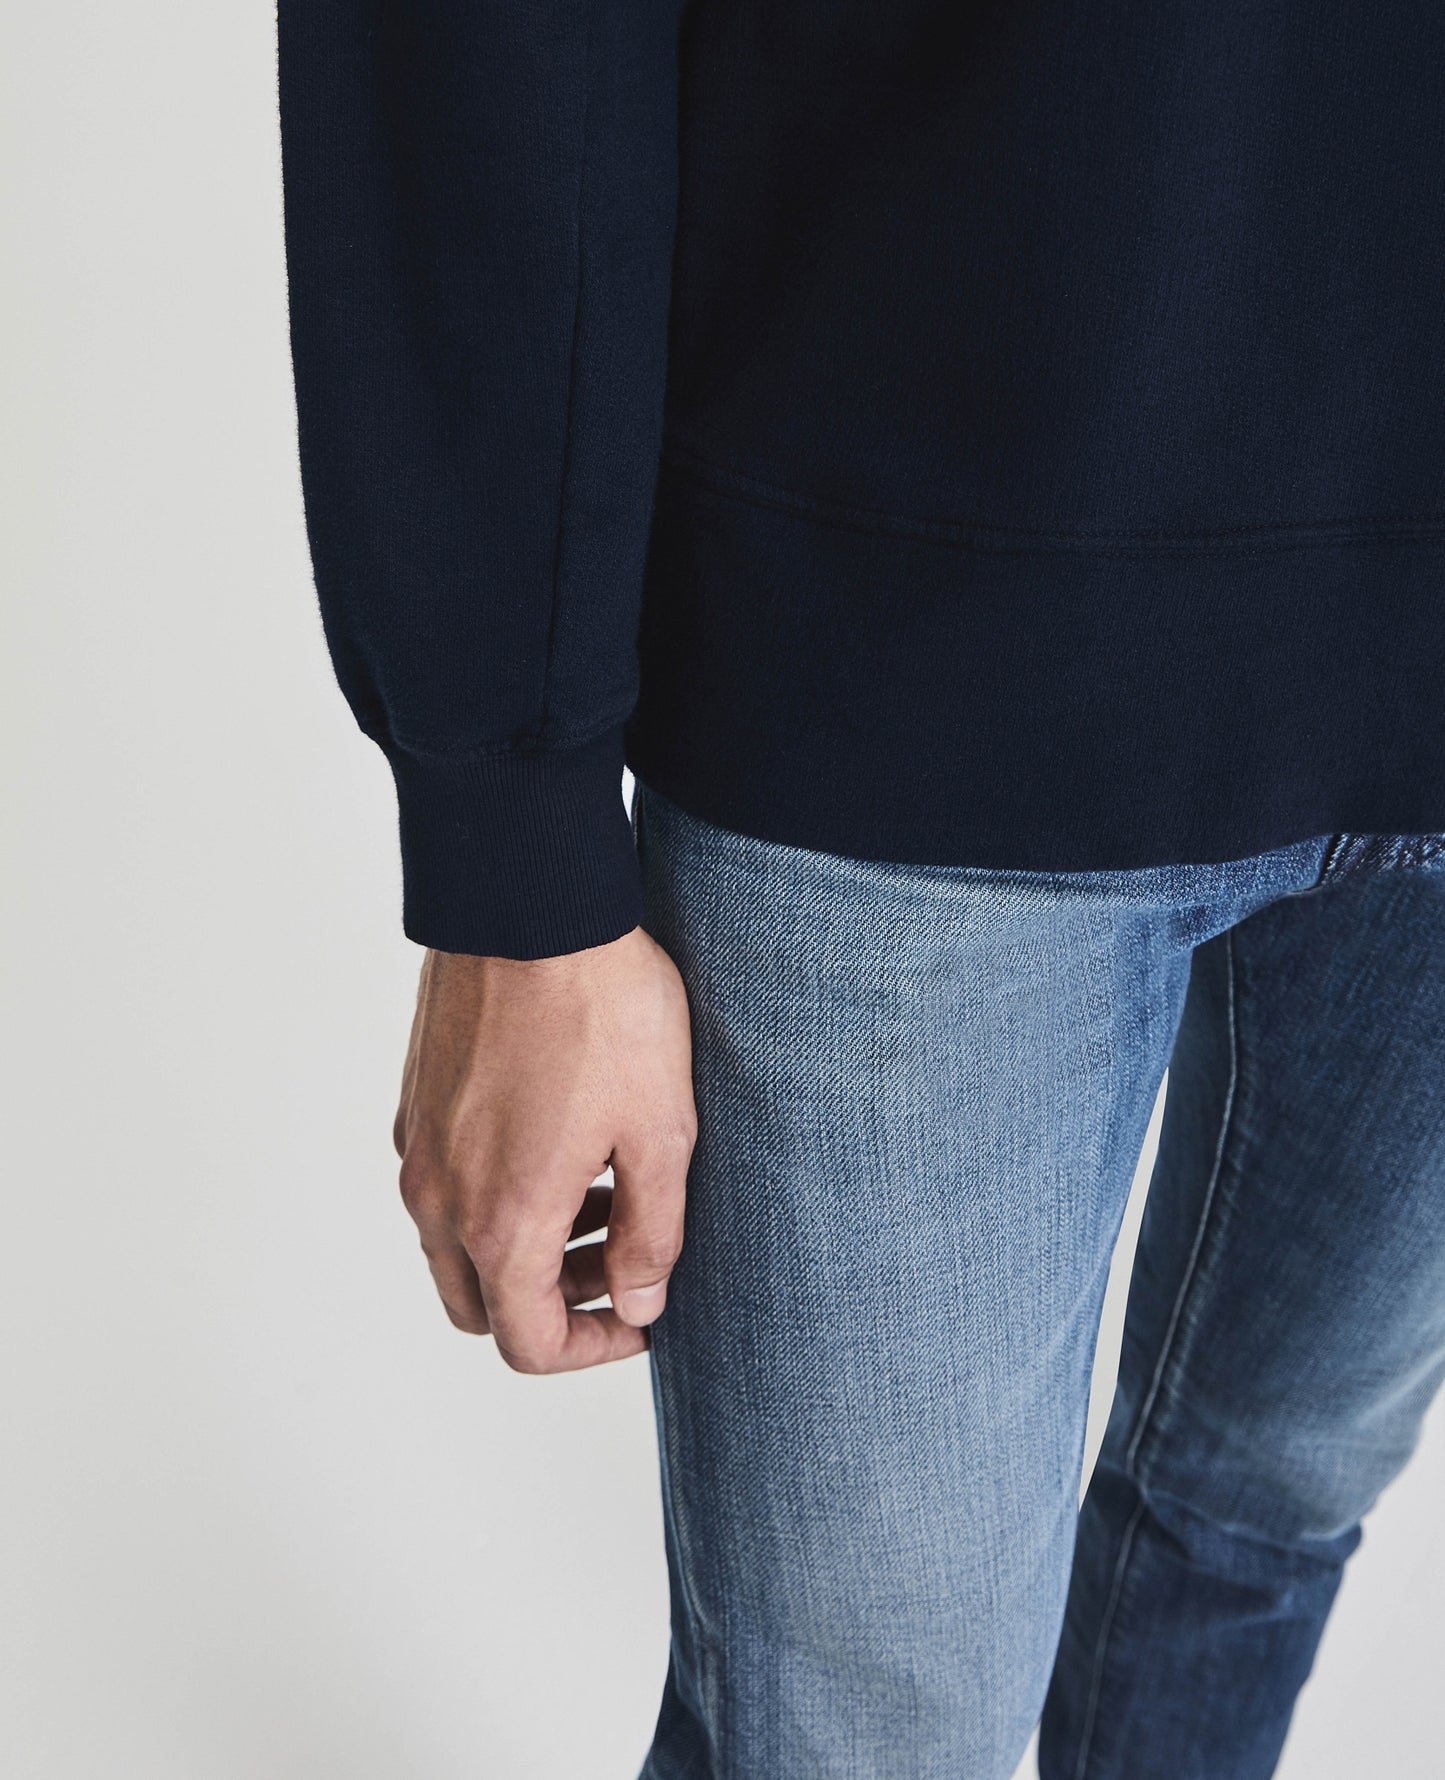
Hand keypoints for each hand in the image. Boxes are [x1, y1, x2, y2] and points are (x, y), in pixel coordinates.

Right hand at [392, 927, 696, 1372]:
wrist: (530, 904)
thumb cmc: (603, 1009)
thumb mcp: (661, 1131)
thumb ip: (653, 1234)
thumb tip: (640, 1300)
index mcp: (502, 1220)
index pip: (529, 1342)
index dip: (594, 1347)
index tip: (642, 1314)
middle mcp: (441, 1197)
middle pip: (481, 1306)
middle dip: (552, 1303)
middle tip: (620, 1258)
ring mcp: (418, 1147)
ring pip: (457, 1246)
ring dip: (523, 1247)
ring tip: (601, 1192)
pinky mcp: (415, 1101)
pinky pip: (444, 1185)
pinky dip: (493, 1195)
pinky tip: (558, 1139)